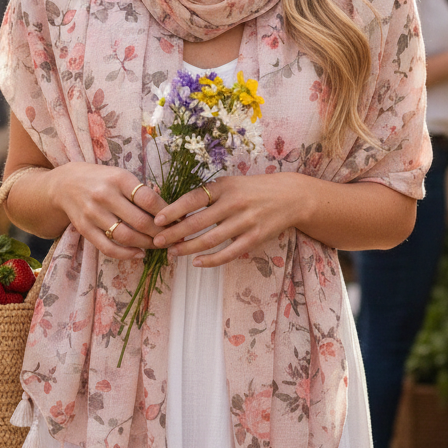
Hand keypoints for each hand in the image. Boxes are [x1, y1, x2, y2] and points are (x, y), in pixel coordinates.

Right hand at [46, 163, 167, 260]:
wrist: (65, 184)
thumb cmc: (101, 179)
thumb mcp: (121, 176)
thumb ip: (141, 191)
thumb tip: (169, 211)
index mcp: (119, 179)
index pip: (148, 200)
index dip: (166, 214)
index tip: (177, 221)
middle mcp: (105, 195)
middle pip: (140, 221)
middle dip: (160, 233)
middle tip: (173, 238)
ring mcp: (93, 213)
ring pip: (126, 236)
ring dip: (146, 245)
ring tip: (159, 246)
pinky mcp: (84, 228)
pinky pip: (108, 247)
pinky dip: (127, 254)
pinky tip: (140, 254)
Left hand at [151, 173, 300, 267]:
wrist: (291, 197)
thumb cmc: (254, 190)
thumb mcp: (231, 184)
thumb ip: (209, 195)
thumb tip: (178, 210)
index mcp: (224, 187)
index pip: (192, 199)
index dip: (173, 210)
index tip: (157, 220)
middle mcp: (233, 203)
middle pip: (197, 222)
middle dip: (174, 234)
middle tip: (158, 241)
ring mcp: (245, 222)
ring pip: (209, 240)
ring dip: (188, 248)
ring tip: (173, 253)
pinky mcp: (254, 238)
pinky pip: (228, 253)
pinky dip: (211, 260)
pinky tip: (197, 262)